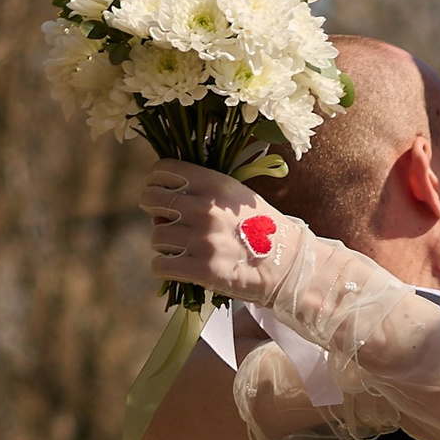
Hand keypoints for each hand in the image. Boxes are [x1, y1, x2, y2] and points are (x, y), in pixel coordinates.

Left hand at [142, 161, 286, 295]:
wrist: (287, 266)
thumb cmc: (261, 230)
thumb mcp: (238, 196)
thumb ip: (204, 191)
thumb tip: (165, 198)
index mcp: (215, 185)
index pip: (163, 171)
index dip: (155, 182)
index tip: (159, 193)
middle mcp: (207, 209)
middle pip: (152, 200)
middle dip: (155, 212)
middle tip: (168, 222)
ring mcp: (204, 240)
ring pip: (156, 236)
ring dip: (164, 244)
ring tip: (183, 249)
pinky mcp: (202, 269)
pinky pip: (160, 265)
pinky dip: (165, 268)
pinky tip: (180, 267)